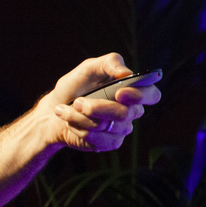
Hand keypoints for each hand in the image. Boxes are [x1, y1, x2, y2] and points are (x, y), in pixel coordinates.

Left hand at [46, 53, 161, 151]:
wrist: (53, 109)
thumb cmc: (75, 87)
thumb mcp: (89, 68)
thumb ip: (109, 63)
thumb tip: (126, 72)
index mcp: (132, 90)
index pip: (152, 95)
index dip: (140, 95)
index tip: (120, 92)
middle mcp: (131, 111)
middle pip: (125, 113)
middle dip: (97, 107)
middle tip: (77, 101)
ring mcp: (121, 129)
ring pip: (105, 126)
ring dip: (79, 116)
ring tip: (67, 109)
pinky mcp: (109, 143)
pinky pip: (97, 139)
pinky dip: (78, 128)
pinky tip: (71, 123)